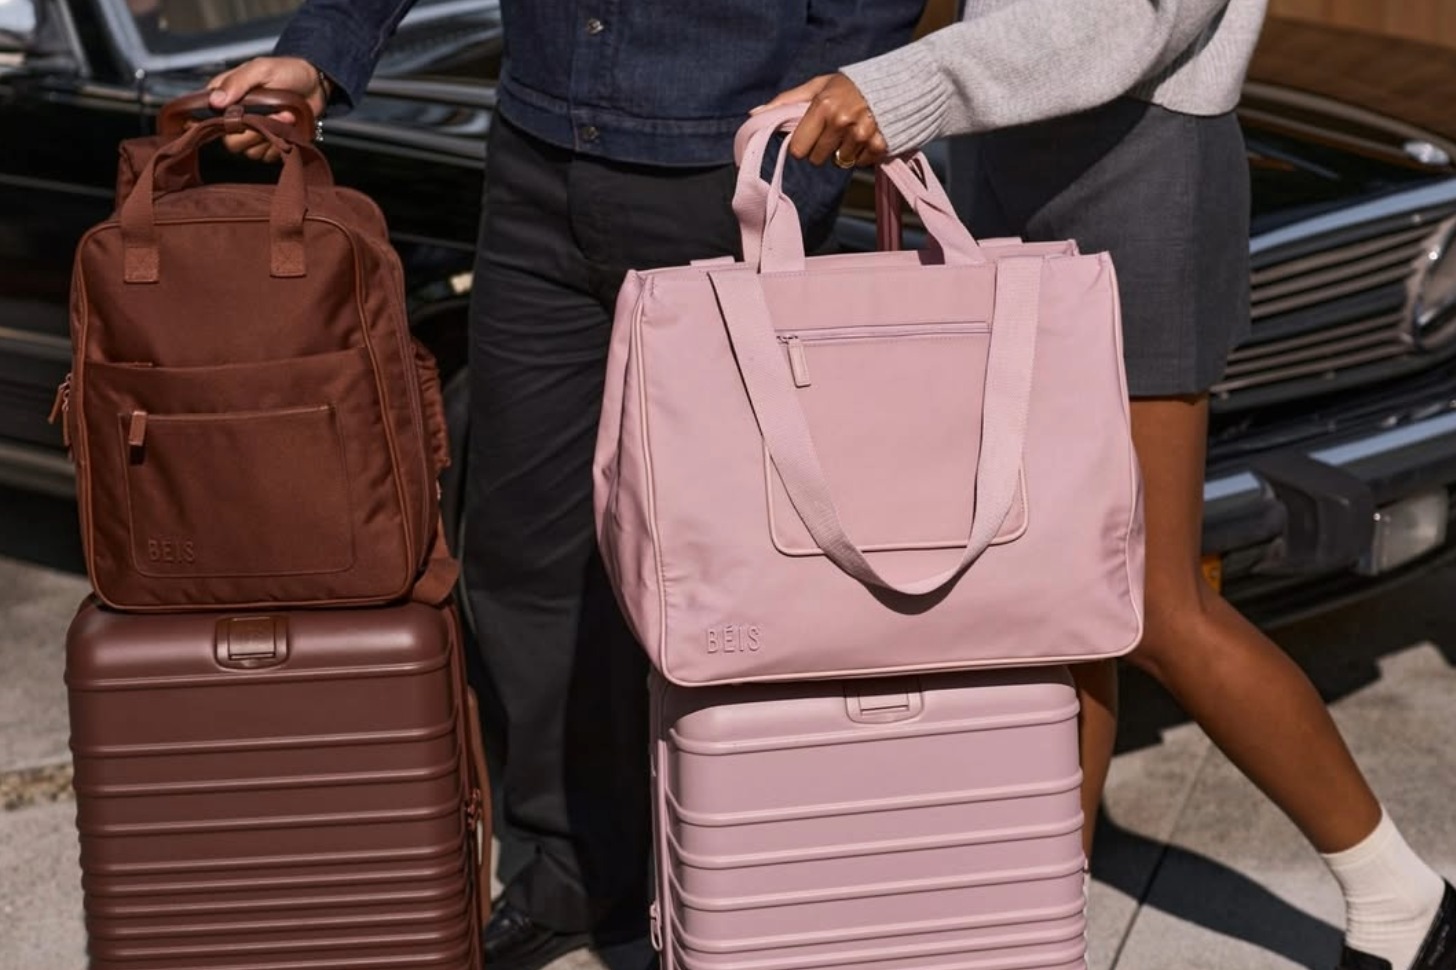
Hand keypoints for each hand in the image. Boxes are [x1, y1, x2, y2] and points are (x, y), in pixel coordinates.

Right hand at [204, 56, 328, 161]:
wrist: (314, 85)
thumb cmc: (287, 72)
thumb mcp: (261, 69)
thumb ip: (238, 82)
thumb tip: (215, 101)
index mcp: (225, 96)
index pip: (207, 117)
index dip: (222, 121)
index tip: (243, 115)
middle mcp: (235, 117)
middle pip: (230, 141)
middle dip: (255, 131)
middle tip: (275, 114)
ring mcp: (252, 133)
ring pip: (249, 151)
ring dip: (271, 137)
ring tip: (286, 117)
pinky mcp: (268, 144)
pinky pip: (267, 156)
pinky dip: (281, 145)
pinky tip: (289, 129)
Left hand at [756, 73, 887, 168]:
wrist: (894, 83)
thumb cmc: (848, 86)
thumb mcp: (817, 87)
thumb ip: (786, 101)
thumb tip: (754, 114)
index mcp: (823, 106)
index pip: (798, 149)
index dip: (801, 144)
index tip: (809, 134)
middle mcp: (842, 122)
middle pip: (817, 159)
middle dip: (821, 148)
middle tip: (832, 131)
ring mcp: (862, 135)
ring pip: (839, 163)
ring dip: (842, 151)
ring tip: (850, 132)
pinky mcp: (879, 145)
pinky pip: (859, 164)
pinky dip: (861, 155)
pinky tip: (864, 137)